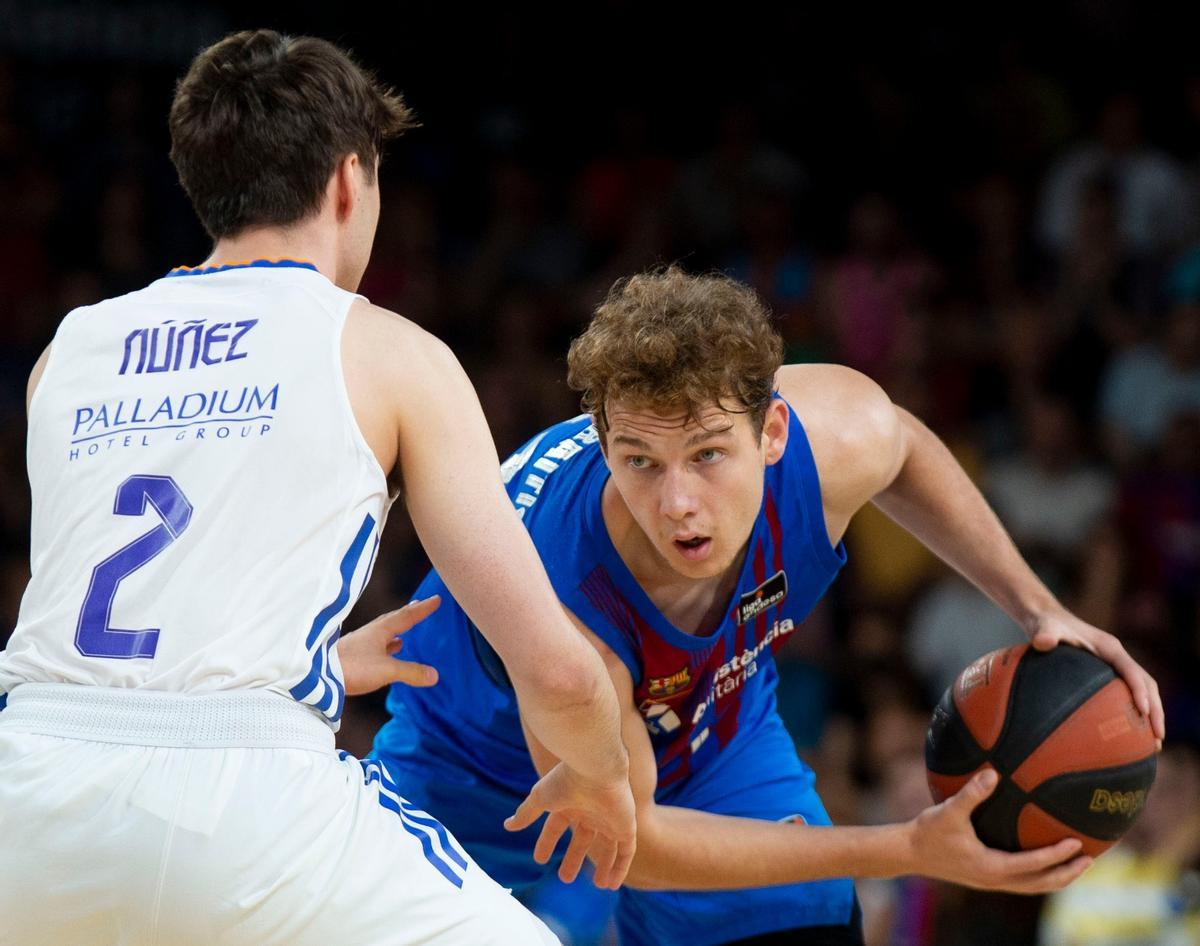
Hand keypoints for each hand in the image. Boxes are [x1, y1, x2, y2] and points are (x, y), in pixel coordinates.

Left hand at [336, 597, 440, 696]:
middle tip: (420, 605)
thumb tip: (435, 675)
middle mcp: (369, 633)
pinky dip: (385, 645)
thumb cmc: (351, 668)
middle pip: (393, 619)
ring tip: (404, 633)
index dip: (423, 609)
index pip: (406, 616)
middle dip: (408, 613)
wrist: (317, 675)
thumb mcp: (386, 670)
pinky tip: (387, 651)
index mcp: (380, 630)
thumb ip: (410, 672)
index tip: (436, 599)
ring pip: (382, 633)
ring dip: (395, 630)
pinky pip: (374, 646)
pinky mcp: (352, 656)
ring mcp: (359, 644)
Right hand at [503, 762, 636, 889]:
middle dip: (574, 858)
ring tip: (599, 885)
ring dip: (604, 866)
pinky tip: (612, 884)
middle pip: (582, 839)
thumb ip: (525, 813)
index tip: (539, 860)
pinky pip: (626, 851)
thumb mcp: (540, 799)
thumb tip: (507, 826)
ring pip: (608, 846)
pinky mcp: (625, 826)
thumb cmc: (566, 780)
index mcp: (569, 803)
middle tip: (565, 878)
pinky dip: (620, 867)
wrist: (595, 768)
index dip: (547, 842)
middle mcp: (590, 811)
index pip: (556, 827)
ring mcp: (609, 819)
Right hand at [909, 769, 1091, 892]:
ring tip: (1076, 864)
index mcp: (991, 867)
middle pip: (1041, 884)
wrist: (909, 853)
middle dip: (1067, 874)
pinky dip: (1039, 873)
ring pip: (1033, 886)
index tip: (1078, 844)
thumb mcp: (949, 811)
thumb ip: (971, 793)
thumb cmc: (928, 832)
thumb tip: (992, 773)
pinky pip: (1022, 880)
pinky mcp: (986, 877)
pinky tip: (1042, 858)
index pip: (1033, 865)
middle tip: (1091, 859)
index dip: (1057, 856)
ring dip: (1057, 877)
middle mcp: (995, 879)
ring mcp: (991, 881)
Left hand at [1028, 608, 1164, 746]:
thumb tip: (1042, 642)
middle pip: (1147, 684)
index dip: (1139, 690)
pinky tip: (1128, 737)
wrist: (1047, 620)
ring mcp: (1115, 667)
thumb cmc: (1046, 625)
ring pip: (1143, 692)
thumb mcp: (1044, 627)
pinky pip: (1128, 695)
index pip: (1131, 670)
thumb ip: (1045, 635)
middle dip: (1155, 710)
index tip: (1143, 711)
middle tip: (1157, 737)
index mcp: (1109, 647)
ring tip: (1153, 745)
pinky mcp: (1109, 676)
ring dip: (1152, 715)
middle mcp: (1118, 657)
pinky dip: (1134, 714)